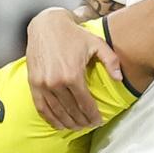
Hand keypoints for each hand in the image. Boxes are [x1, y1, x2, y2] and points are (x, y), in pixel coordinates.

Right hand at [25, 9, 121, 129]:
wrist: (46, 25)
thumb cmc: (73, 35)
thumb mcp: (97, 43)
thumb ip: (111, 61)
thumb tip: (119, 79)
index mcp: (73, 75)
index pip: (85, 104)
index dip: (93, 116)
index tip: (98, 121)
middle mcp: (56, 82)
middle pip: (71, 111)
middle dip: (82, 122)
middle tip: (89, 125)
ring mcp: (43, 84)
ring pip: (57, 112)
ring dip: (68, 123)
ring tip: (76, 127)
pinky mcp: (33, 84)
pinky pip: (41, 108)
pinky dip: (50, 118)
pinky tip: (58, 124)